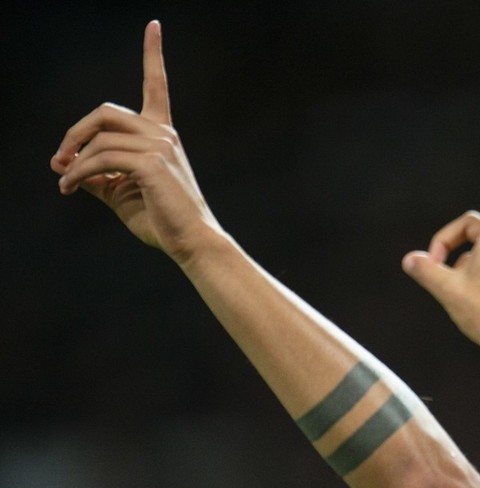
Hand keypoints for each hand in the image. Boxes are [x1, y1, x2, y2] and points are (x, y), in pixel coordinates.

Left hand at [50, 21, 220, 262]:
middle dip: (75, 132)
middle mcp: (163, 134)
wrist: (191, 242)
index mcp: (163, 135)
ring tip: (64, 182)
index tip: (154, 25)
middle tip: (60, 159)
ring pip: (100, 137)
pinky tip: (71, 187)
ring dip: (73, 159)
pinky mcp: (151, 164)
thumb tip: (66, 165)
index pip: (157, 85)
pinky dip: (79, 172)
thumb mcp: (123, 193)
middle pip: (106, 111)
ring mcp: (160, 146)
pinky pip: (101, 159)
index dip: (153, 53)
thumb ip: (99, 175)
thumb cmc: (163, 221)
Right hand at [402, 131, 479, 357]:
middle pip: (472, 226)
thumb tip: (411, 260)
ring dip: (460, 261)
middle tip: (432, 268)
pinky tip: (472, 297)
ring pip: (479, 248)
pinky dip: (474, 271)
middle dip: (449, 243)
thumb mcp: (449, 293)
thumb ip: (427, 271)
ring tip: (454, 290)